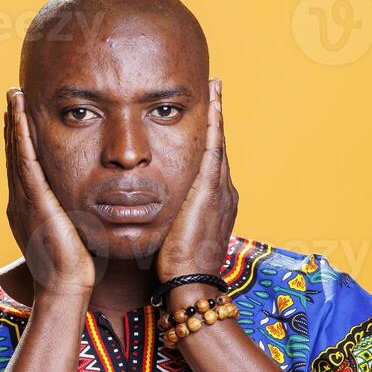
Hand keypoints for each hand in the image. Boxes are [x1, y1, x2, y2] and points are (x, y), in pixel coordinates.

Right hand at [5, 87, 94, 298]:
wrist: (65, 287)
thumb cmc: (74, 267)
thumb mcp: (71, 232)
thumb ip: (71, 214)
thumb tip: (83, 203)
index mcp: (28, 208)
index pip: (23, 165)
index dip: (20, 139)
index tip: (21, 115)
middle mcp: (20, 201)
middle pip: (14, 153)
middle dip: (13, 124)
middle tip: (13, 96)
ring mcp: (24, 200)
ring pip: (16, 152)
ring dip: (14, 121)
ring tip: (14, 96)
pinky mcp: (34, 201)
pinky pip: (25, 161)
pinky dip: (21, 137)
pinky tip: (20, 116)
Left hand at [156, 78, 238, 280]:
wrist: (191, 283)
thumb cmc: (177, 265)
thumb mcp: (173, 231)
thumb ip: (167, 213)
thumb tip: (148, 203)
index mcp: (213, 200)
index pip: (209, 159)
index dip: (208, 134)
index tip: (205, 111)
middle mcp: (222, 191)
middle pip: (217, 145)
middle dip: (216, 117)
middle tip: (214, 88)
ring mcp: (220, 191)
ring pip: (218, 144)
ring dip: (217, 115)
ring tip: (215, 89)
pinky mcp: (211, 193)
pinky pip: (214, 152)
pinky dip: (214, 129)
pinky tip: (212, 109)